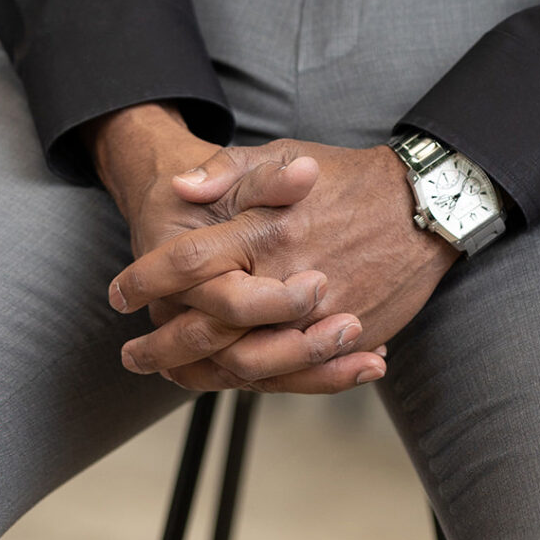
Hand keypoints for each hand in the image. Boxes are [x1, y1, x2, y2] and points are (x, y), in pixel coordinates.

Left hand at [109, 138, 455, 392]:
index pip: (187, 264)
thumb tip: (178, 188)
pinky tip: (231, 384)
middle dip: (161, 347)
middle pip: (208, 330)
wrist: (422, 204)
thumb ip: (227, 170)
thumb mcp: (283, 155)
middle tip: (132, 354)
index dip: (145, 280)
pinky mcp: (347, 338)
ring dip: (200, 375)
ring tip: (169, 377)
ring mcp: (319, 316)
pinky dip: (256, 384)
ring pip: (248, 363)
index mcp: (264, 231)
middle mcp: (287, 279)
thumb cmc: (345, 177)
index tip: (118, 293)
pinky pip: (296, 375)